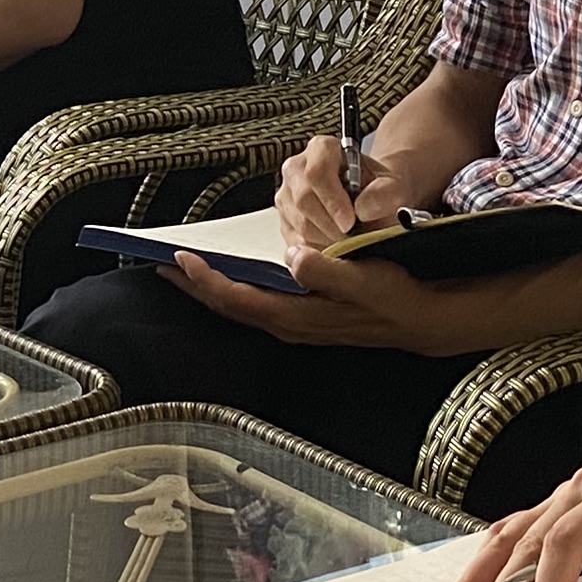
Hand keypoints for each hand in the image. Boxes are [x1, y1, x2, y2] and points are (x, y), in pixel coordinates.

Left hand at [165, 241, 474, 353]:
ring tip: (185, 269)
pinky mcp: (301, 318)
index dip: (205, 278)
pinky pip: (254, 304)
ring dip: (210, 287)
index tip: (180, 257)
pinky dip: (233, 288)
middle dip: (194, 285)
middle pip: (228, 305)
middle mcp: (288, 324)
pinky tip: (229, 276)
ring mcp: (293, 324)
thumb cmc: (392, 296)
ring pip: (239, 306)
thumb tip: (292, 258)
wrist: (419, 319)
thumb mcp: (362, 278)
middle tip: (162, 264)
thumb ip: (325, 269)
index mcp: (295, 315)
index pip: (236, 297)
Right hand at [273, 134, 410, 250]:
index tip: (350, 222)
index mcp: (322, 149)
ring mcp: (286, 193)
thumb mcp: (392, 187)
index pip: (317, 173)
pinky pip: (295, 240)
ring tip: (348, 240)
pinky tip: (335, 244)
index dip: (332, 201)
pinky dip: (317, 249)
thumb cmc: (377, 190)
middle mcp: (297, 167)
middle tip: (352, 238)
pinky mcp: (283, 218)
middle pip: (303, 200)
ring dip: (325, 239)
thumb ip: (385, 194)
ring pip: (298, 223)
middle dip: (330, 226)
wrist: (369, 200)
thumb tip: (363, 208)